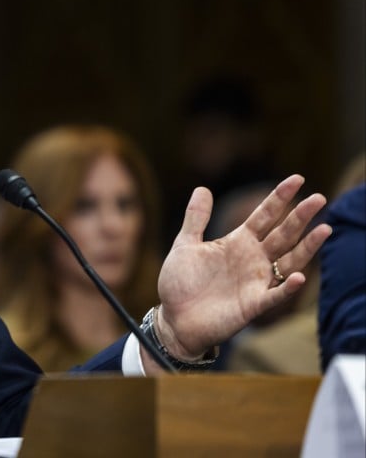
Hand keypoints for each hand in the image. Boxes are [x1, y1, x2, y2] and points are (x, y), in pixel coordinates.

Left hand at [154, 174, 330, 361]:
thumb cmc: (180, 283)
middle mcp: (253, 259)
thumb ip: (196, 219)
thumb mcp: (185, 245)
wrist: (174, 319)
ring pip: (289, 261)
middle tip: (320, 198)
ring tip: (324, 229)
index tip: (298, 179)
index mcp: (238, 242)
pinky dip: (288, 287)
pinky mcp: (253, 304)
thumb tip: (202, 188)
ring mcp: (256, 281)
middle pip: (282, 234)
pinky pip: (276, 295)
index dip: (279, 197)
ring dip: (307, 247)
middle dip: (301, 216)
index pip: (265, 215)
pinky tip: (300, 276)